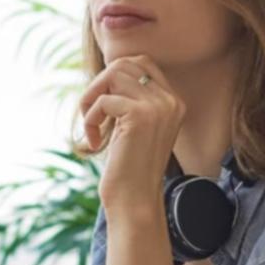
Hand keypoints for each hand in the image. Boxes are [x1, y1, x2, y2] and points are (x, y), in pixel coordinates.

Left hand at [80, 55, 183, 215]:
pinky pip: (102, 101)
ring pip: (112, 75)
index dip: (114, 75)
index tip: (103, 104)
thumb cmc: (129, 168)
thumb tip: (107, 72)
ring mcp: (158, 107)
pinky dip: (89, 120)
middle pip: (125, 63)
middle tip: (92, 113)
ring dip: (91, 99)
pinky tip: (95, 143)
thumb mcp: (134, 127)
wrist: (135, 202)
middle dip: (100, 83)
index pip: (142, 62)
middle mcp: (171, 101)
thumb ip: (130, 99)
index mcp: (174, 102)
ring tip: (92, 125)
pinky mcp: (140, 117)